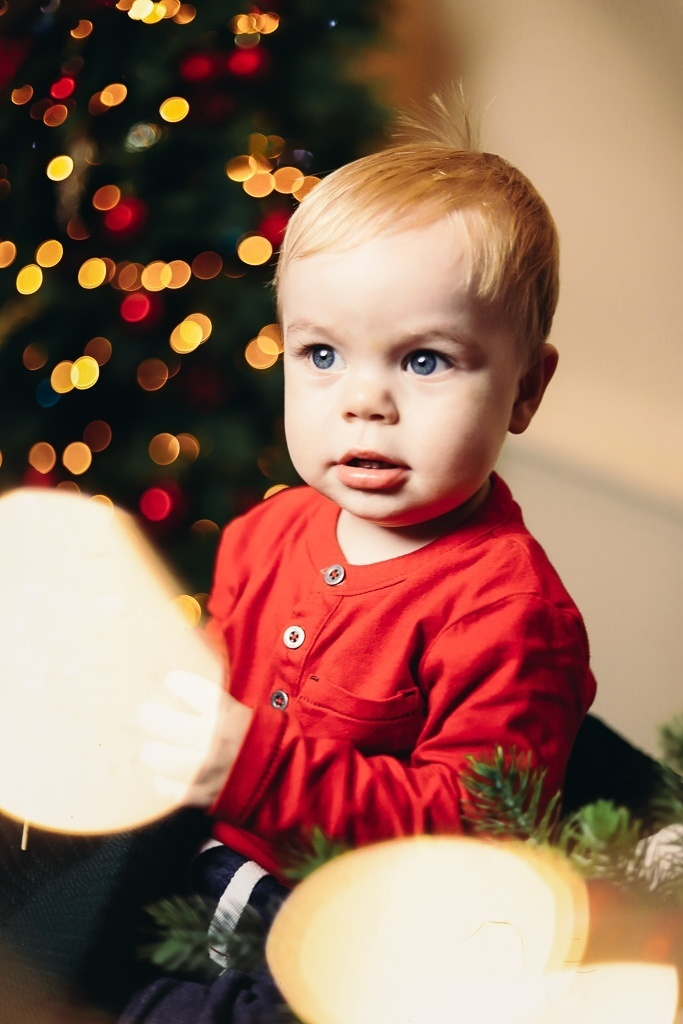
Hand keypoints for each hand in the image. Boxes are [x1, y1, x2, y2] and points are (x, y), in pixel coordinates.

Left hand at [138, 670, 252, 807]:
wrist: (283, 781)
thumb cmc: (260, 742)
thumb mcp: (246, 715)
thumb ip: (219, 703)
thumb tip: (183, 681)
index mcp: (232, 717)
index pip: (197, 692)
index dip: (179, 683)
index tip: (171, 680)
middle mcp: (219, 742)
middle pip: (172, 726)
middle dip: (152, 717)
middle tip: (146, 715)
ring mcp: (211, 770)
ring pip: (165, 759)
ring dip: (153, 752)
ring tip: (151, 749)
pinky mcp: (206, 796)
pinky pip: (172, 790)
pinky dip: (164, 783)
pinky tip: (165, 777)